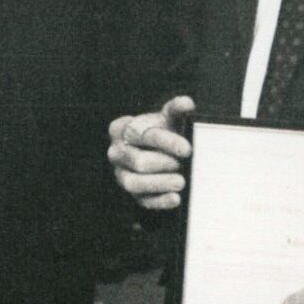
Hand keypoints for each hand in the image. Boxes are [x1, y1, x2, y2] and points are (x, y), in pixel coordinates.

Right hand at [108, 95, 193, 210]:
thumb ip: (176, 109)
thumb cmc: (163, 131)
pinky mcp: (131, 193)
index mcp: (120, 129)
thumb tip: (188, 103)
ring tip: (181, 181)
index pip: (143, 136)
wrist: (158, 150)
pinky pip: (142, 200)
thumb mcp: (167, 118)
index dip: (167, 143)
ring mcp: (120, 174)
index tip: (187, 149)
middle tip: (181, 164)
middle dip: (163, 164)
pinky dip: (160, 201)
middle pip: (138, 162)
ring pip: (134, 183)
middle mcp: (115, 152)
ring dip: (160, 183)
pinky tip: (176, 198)